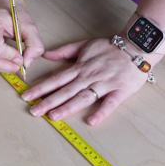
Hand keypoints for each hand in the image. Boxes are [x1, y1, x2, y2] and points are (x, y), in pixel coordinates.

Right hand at [0, 0, 43, 73]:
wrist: (0, 7)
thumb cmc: (14, 14)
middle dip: (8, 65)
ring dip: (4, 66)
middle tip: (20, 63)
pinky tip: (6, 57)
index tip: (21, 56)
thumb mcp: (29, 26)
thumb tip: (27, 63)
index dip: (10, 57)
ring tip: (14, 59)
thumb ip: (34, 44)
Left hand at [21, 37, 152, 125]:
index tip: (27, 96)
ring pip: (83, 97)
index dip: (41, 88)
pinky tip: (91, 121)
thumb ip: (66, 51)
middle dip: (48, 101)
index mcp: (80, 67)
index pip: (56, 79)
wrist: (137, 46)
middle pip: (66, 90)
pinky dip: (101, 112)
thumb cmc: (111, 47)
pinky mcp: (120, 90)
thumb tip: (47, 55)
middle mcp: (89, 76)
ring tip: (54, 116)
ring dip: (68, 107)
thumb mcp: (85, 44)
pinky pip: (110, 103)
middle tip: (33, 112)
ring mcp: (105, 84)